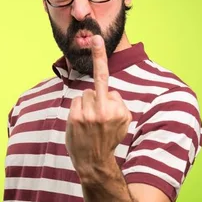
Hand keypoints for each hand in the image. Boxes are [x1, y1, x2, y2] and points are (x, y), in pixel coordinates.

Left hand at [65, 35, 132, 179]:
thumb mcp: (124, 122)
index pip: (109, 83)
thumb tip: (109, 91)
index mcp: (121, 110)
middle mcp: (106, 110)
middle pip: (97, 87)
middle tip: (97, 82)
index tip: (96, 39)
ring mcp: (90, 114)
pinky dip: (78, 109)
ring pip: (86, 94)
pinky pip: (77, 102)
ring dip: (87, 105)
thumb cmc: (108, 139)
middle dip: (98, 87)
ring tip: (90, 124)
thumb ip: (119, 104)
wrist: (94, 162)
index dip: (100, 59)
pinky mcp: (77, 117)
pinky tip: (82, 124)